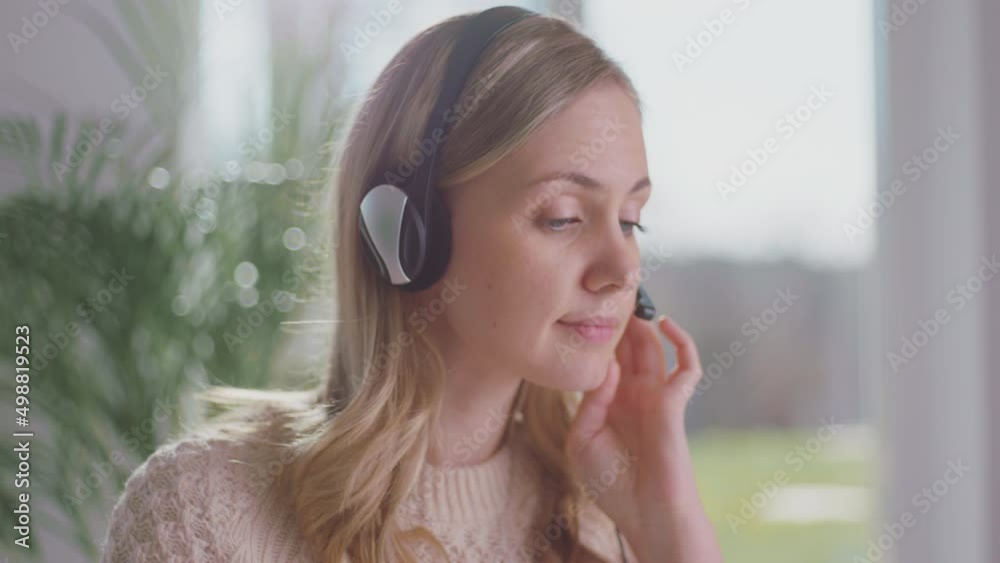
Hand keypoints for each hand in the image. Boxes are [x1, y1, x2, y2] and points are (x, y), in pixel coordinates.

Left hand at [565, 314, 721, 562]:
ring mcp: (655, 397)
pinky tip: (667, 324)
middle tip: (608, 290)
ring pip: (652, 348)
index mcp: (608, 402)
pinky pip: (686, 368)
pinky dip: (682, 343)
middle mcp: (632, 395)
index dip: (594, 335)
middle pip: (625, 346)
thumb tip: (605, 366)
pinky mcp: (675, 404)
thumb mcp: (583, 442)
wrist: (646, 515)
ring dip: (644, 323)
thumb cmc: (611, 484)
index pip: (601, 359)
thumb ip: (589, 403)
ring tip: (632, 297)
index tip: (578, 306)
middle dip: (618, 320)